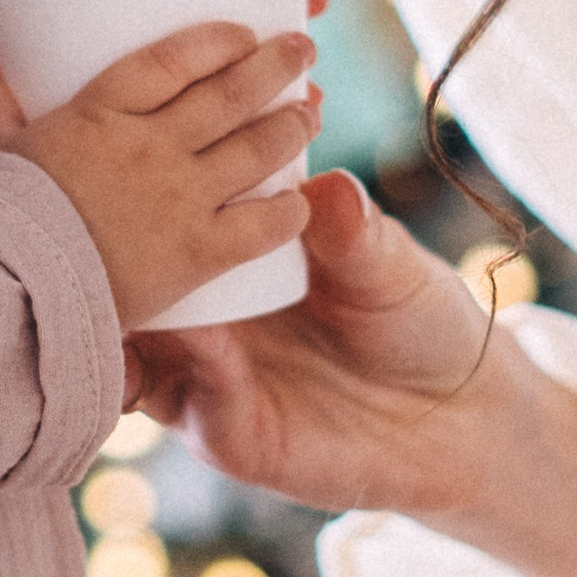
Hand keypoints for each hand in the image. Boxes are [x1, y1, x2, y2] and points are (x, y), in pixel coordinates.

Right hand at [0, 25, 317, 333]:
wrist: (10, 294)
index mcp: (100, 114)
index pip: (172, 59)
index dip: (215, 40)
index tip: (241, 31)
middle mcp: (151, 146)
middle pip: (229, 94)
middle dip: (273, 65)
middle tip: (301, 48)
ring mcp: (179, 197)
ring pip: (255, 149)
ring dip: (291, 125)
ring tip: (310, 111)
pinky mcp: (196, 253)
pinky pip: (260, 226)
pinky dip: (287, 211)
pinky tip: (301, 202)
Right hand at [135, 172, 576, 576]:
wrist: (462, 417)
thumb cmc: (418, 318)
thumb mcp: (388, 263)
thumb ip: (353, 230)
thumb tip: (330, 187)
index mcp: (231, 254)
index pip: (171, 213)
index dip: (153, 181)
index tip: (144, 142)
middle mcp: (205, 316)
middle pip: (136, 279)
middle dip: (119, 245)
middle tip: (113, 208)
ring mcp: (207, 376)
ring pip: (141, 343)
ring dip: (138, 310)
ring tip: (144, 275)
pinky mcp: (226, 434)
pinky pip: (188, 399)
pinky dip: (190, 368)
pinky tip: (204, 340)